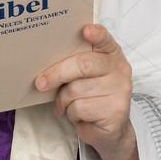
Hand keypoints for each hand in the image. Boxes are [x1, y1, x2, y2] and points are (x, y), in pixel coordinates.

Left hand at [34, 22, 143, 159]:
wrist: (110, 129)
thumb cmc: (91, 96)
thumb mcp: (84, 77)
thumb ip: (73, 64)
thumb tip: (44, 70)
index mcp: (111, 55)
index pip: (106, 40)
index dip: (97, 34)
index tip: (85, 30)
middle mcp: (119, 70)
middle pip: (82, 65)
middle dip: (56, 73)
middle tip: (40, 83)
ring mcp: (120, 90)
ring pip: (76, 90)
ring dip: (64, 101)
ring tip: (68, 105)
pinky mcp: (116, 111)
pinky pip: (80, 108)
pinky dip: (72, 114)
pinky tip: (80, 116)